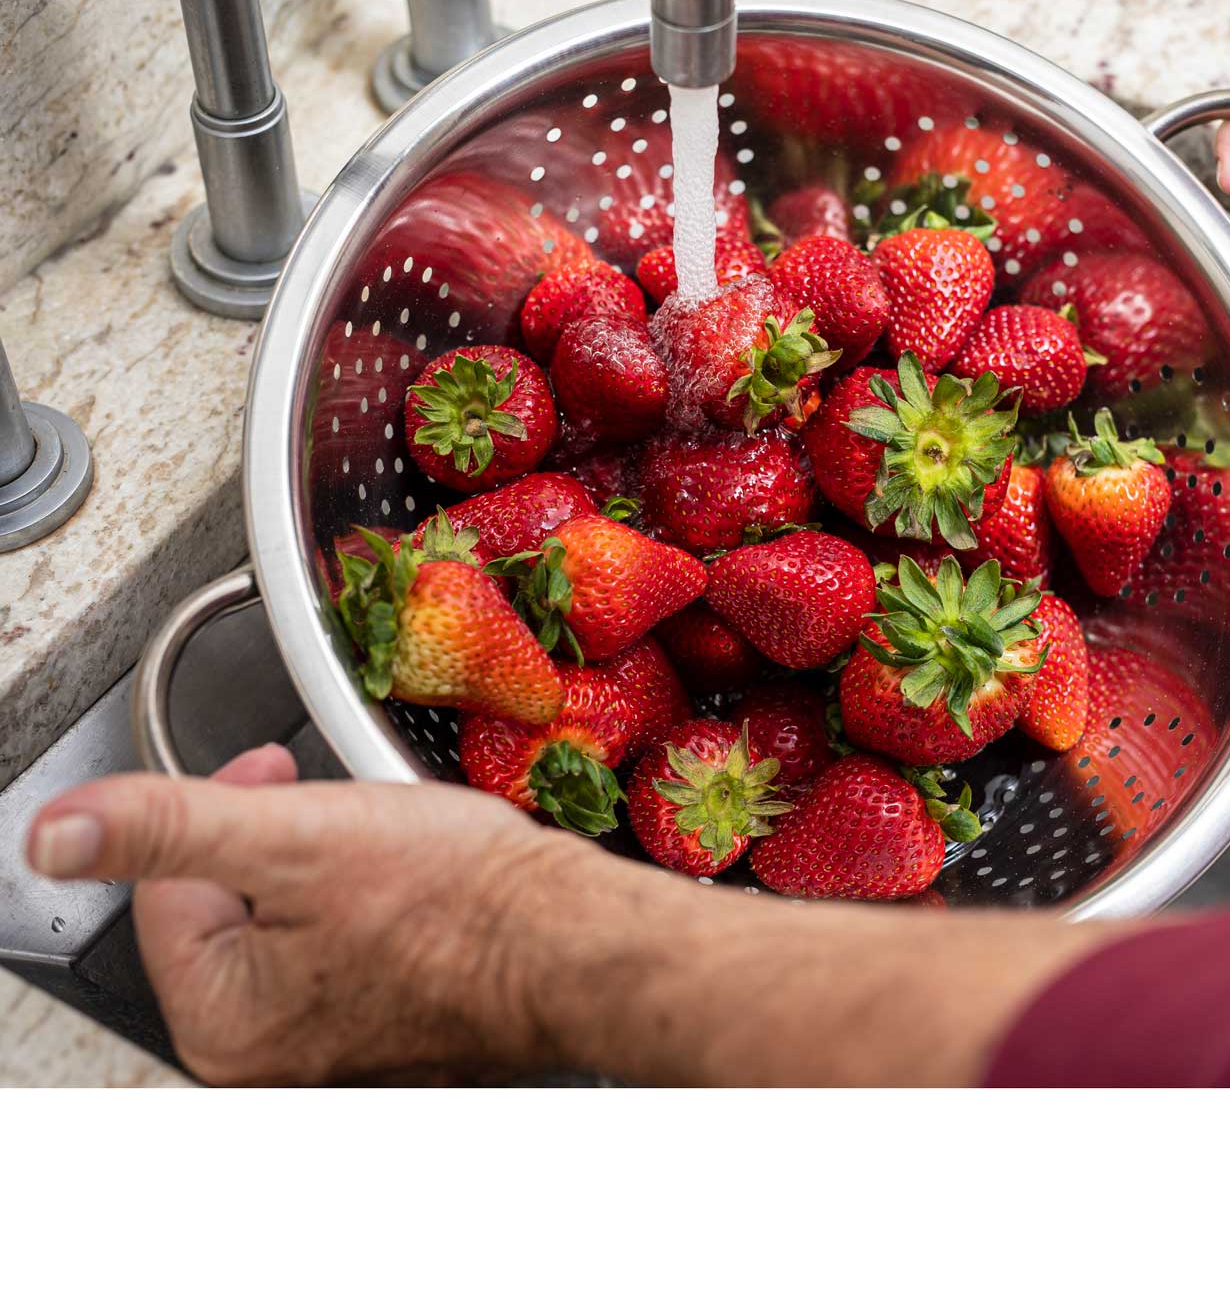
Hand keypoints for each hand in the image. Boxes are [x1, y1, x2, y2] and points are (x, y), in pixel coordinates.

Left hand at [27, 746, 1125, 1085]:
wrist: (581, 934)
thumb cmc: (463, 899)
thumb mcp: (296, 836)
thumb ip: (168, 826)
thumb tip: (56, 837)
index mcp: (225, 1017)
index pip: (165, 885)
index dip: (218, 807)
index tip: (275, 770)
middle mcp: (267, 1052)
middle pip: (225, 901)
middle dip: (273, 834)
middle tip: (334, 804)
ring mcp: (327, 1042)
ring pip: (287, 914)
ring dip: (321, 857)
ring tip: (383, 835)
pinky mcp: (380, 1022)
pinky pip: (339, 939)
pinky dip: (362, 895)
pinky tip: (413, 876)